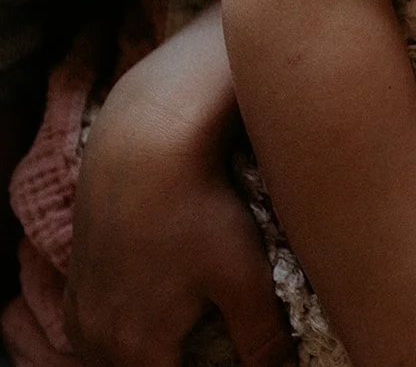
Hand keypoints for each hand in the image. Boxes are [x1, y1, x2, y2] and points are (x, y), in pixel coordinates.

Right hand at [64, 9, 292, 366]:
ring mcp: (82, 306)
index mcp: (137, 348)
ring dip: (144, 354)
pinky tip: (148, 315)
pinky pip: (91, 327)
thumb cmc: (198, 209)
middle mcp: (98, 336)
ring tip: (186, 339)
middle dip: (177, 362)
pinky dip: (120, 333)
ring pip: (110, 356)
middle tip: (215, 349)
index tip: (230, 358)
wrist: (144, 147)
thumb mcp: (245, 276)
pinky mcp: (79, 275)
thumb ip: (260, 335)